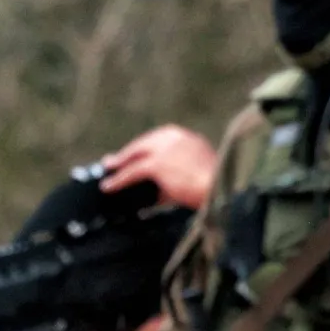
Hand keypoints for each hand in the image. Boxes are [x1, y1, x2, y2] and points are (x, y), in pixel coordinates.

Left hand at [100, 124, 216, 209]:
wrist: (221, 191)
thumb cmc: (214, 189)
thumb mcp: (197, 177)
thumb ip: (178, 178)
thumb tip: (158, 193)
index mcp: (188, 138)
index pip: (158, 140)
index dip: (144, 149)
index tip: (134, 157)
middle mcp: (176, 137)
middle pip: (144, 144)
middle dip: (128, 154)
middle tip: (113, 162)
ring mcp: (165, 149)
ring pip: (136, 156)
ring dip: (120, 164)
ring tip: (108, 171)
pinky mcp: (157, 163)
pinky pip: (133, 171)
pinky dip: (119, 179)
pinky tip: (109, 186)